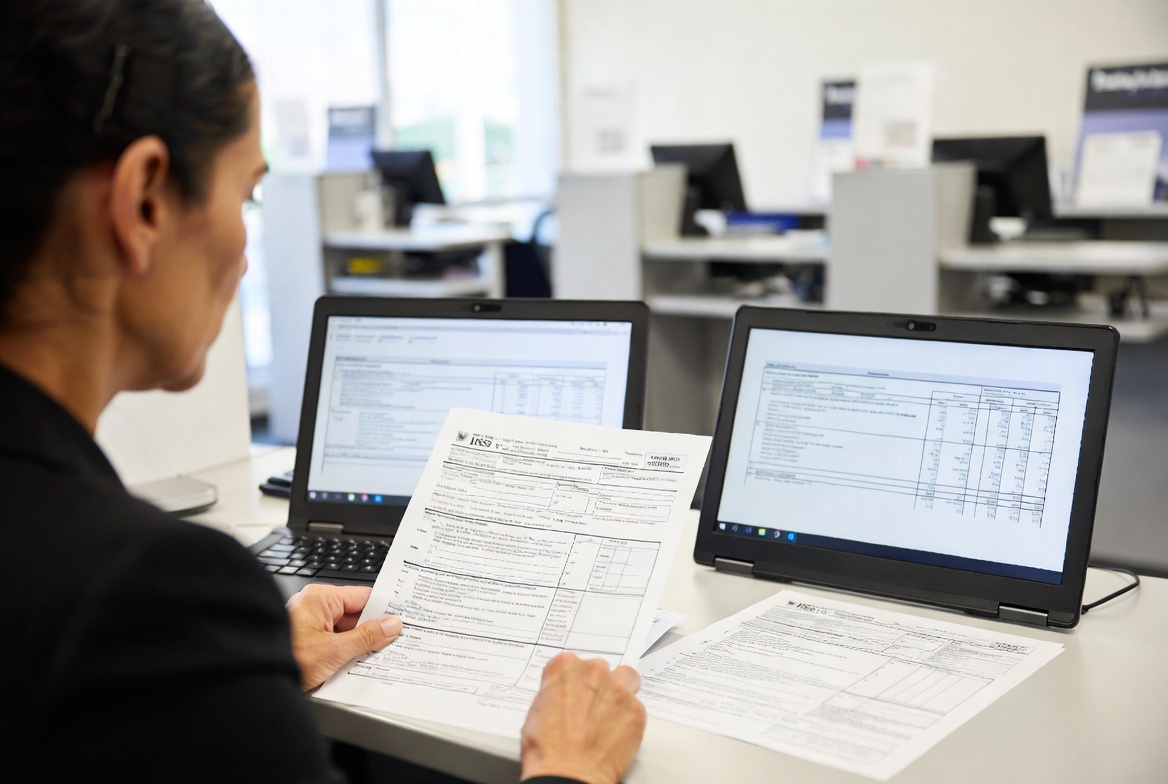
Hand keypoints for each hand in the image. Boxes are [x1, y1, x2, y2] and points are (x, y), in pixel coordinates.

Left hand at [285, 583, 401, 690]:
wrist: (253, 682)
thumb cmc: (283, 658)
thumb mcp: (333, 651)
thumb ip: (366, 638)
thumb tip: (391, 626)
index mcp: (320, 598)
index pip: (363, 597)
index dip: (384, 609)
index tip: (403, 619)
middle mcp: (314, 607)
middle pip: (355, 616)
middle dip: (373, 632)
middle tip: (396, 643)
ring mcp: (309, 625)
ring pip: (345, 632)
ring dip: (359, 646)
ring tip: (377, 657)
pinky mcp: (306, 642)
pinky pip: (334, 643)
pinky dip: (345, 654)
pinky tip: (356, 665)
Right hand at [520, 652, 646, 783]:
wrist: (567, 773)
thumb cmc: (547, 749)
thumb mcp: (537, 710)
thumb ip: (555, 692)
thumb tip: (563, 697)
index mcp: (564, 666)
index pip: (573, 662)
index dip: (575, 681)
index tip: (575, 692)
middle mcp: (593, 671)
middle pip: (601, 669)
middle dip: (599, 687)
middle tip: (592, 709)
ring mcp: (617, 689)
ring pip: (627, 679)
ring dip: (620, 693)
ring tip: (610, 717)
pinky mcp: (636, 710)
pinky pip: (637, 707)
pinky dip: (630, 719)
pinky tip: (616, 735)